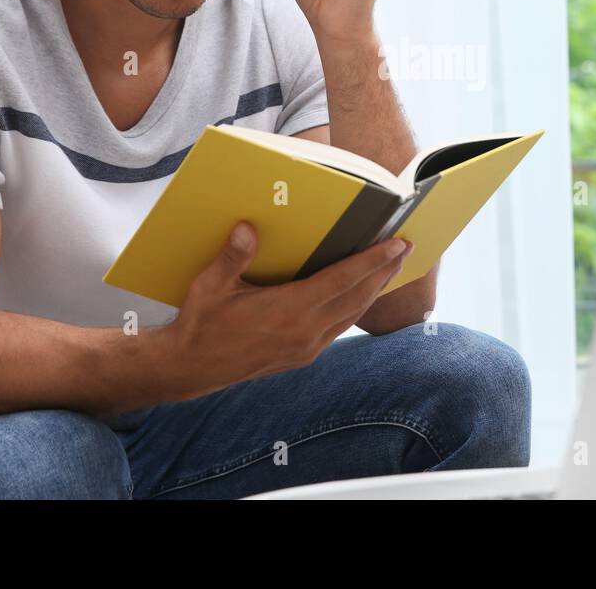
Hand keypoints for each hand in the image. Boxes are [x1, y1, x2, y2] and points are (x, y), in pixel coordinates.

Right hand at [164, 221, 412, 399]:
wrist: (190, 368)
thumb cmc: (201, 323)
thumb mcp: (210, 286)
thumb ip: (233, 256)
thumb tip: (248, 227)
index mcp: (288, 311)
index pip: (342, 280)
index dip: (372, 261)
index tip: (396, 244)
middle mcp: (305, 332)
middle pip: (357, 297)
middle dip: (384, 271)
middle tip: (405, 248)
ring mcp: (306, 347)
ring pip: (352, 314)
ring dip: (374, 289)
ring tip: (391, 267)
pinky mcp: (302, 356)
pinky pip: (339, 327)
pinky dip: (355, 307)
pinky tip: (361, 295)